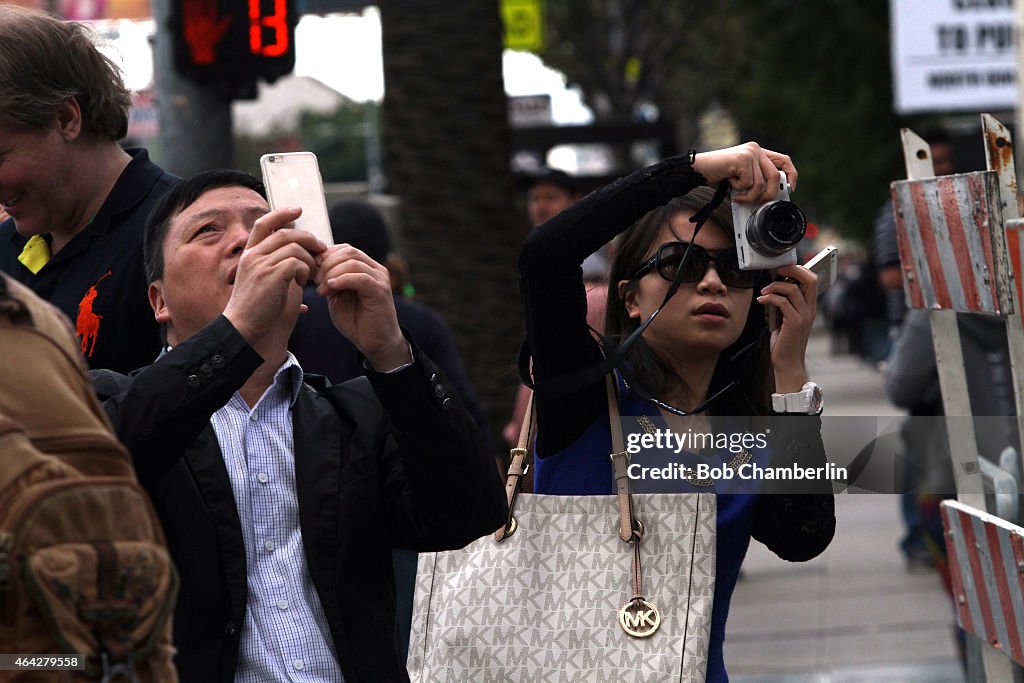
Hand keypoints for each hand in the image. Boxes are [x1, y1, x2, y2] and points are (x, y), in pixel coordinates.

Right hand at [223, 207, 326, 344]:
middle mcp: (252, 255)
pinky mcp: (270, 275)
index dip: (281, 213)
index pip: (264, 223)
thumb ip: (280, 264)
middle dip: (308, 238)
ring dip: (310, 260)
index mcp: (249, 254)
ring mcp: (260, 264)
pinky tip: (303, 283)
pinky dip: (306, 271)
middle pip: (286, 233)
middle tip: (322, 249)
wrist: (245, 328)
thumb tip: (303, 254)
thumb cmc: (260, 309)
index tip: (298, 209)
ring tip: (311, 275)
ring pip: (295, 247)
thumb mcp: (267, 280)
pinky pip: (297, 262)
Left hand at [316, 245, 410, 370]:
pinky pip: (360, 277)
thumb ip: (330, 279)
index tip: (311, 271)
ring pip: (352, 262)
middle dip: (326, 264)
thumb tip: (314, 264)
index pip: (344, 249)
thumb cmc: (356, 320)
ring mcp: (379, 278)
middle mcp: (375, 269)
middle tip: (314, 280)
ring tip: (321, 290)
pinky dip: (342, 280)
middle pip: (347, 251)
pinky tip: (330, 288)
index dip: (325, 256)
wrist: (375, 343)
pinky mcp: (381, 290)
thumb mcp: (337, 296)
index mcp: (365, 267)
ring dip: (331, 273)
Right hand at [692, 142, 796, 202]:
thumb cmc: (718, 174)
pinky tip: (730, 182)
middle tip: (758, 202)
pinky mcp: (742, 159)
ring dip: (749, 195)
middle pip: (776, 176)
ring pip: (761, 183)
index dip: (791, 175)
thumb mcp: (742, 176)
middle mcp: (756, 149)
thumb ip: (756, 179)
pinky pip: (749, 183)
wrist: (698, 169)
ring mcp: (750, 153)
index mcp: (758, 152)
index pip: (784, 161)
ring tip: (738, 195)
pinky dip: (739, 189)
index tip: (790, 188)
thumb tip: (772, 194)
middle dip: (769, 194)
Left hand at [756, 263, 816, 392]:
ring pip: (792, 289)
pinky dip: (769, 298)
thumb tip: (774, 288)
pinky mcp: (794, 322)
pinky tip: (761, 300)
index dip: (801, 270)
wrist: (788, 363)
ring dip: (774, 286)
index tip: (786, 268)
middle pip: (810, 279)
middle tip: (778, 271)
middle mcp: (810, 310)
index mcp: (810, 308)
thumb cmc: (785, 342)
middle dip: (793, 270)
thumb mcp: (785, 319)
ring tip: (764, 292)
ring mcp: (804, 316)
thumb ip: (785, 305)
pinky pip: (781, 302)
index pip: (813, 281)